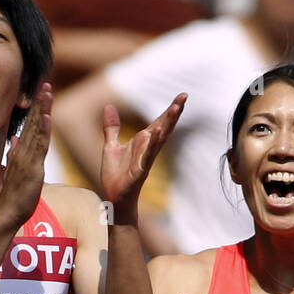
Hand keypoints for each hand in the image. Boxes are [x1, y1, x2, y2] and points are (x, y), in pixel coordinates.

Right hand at [0, 81, 52, 226]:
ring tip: (47, 92)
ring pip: (36, 129)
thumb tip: (16, 138)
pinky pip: (39, 146)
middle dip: (40, 102)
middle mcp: (23, 150)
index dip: (37, 107)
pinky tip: (46, 117)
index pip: (31, 124)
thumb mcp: (18, 169)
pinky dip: (43, 131)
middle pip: (33, 121)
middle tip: (45, 82)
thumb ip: (17, 152)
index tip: (42, 90)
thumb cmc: (15, 194)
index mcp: (22, 150)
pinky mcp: (33, 167)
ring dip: (42, 109)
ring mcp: (27, 157)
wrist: (8, 211)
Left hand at [100, 93, 185, 221]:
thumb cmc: (116, 175)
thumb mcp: (110, 146)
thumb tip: (109, 106)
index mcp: (143, 142)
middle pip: (164, 127)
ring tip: (175, 108)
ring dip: (167, 124)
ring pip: (159, 140)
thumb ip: (112, 127)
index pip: (159, 122)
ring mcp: (145, 160)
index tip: (182, 95)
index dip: (170, 109)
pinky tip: (157, 132)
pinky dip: (152, 144)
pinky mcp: (139, 171)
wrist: (114, 198)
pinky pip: (147, 156)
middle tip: (184, 96)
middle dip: (174, 112)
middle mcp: (148, 149)